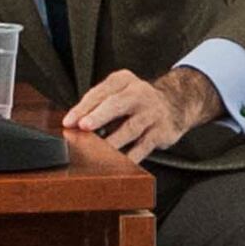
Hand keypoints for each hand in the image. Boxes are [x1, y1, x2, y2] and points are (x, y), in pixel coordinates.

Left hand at [60, 64, 224, 164]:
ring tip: (96, 151)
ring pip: (130, 128)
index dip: (83, 108)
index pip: (100, 93)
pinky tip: (117, 164)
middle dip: (99, 116)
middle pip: (116, 105)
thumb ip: (97, 105)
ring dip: (111, 142)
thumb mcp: (118, 92)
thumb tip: (72, 125)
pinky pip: (142, 147)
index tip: (69, 122)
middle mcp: (139, 94)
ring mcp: (151, 113)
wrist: (175, 104)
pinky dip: (129, 157)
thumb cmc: (136, 101)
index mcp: (123, 81)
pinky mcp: (161, 132)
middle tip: (84, 127)